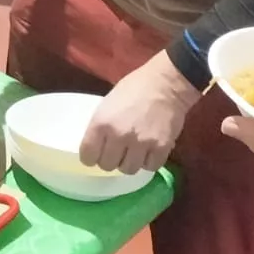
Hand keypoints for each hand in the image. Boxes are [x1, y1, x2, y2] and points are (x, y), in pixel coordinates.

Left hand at [80, 51, 199, 173]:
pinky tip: (148, 151)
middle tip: (116, 151)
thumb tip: (97, 145)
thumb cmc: (134, 88)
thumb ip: (101, 125)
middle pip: (107, 166)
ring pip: (128, 170)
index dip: (90, 157)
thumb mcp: (107, 103)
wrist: (166, 84)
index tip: (95, 154)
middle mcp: (119, 136)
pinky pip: (150, 167)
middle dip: (110, 159)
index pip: (87, 156)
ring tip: (133, 151)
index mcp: (102, 122)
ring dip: (129, 162)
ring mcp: (141, 144)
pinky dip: (148, 161)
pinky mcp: (161, 148)